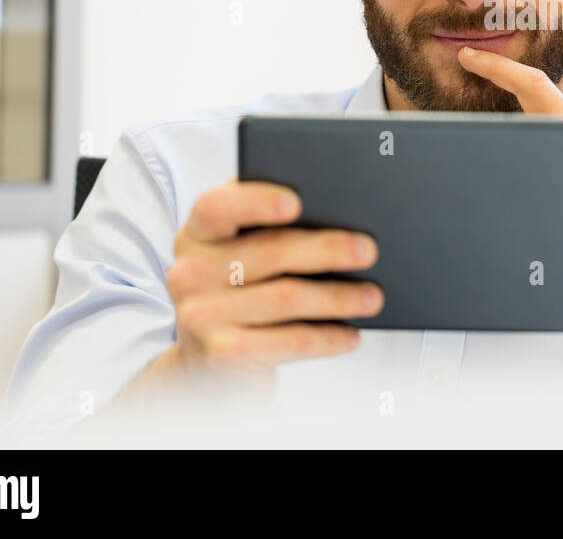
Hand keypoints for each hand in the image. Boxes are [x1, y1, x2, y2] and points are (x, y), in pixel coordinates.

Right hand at [126, 180, 384, 399]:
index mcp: (197, 235)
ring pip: (286, 296)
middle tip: (369, 250)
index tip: (297, 201)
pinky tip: (350, 334)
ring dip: (338, 297)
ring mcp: (202, 316)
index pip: (216, 207)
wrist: (208, 362)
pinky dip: (326, 337)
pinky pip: (289, 341)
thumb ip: (267, 229)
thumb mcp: (240, 255)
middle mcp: (190, 273)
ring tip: (372, 296)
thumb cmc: (238, 293)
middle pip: (269, 252)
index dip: (255, 201)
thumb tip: (335, 213)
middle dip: (327, 249)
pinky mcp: (224, 353)